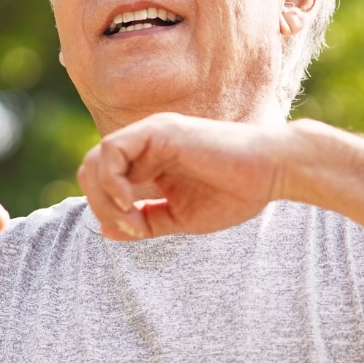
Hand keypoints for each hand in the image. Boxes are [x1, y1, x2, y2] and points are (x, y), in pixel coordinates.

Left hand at [77, 113, 286, 239]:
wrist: (272, 172)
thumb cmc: (236, 194)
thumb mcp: (181, 218)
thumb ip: (145, 222)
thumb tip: (105, 230)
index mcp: (150, 161)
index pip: (103, 181)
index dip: (107, 210)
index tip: (136, 231)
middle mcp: (145, 144)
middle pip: (91, 170)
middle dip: (100, 205)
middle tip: (131, 226)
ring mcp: (150, 135)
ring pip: (95, 160)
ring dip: (104, 196)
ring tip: (131, 215)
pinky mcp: (158, 131)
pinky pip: (111, 151)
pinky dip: (112, 181)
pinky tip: (132, 201)